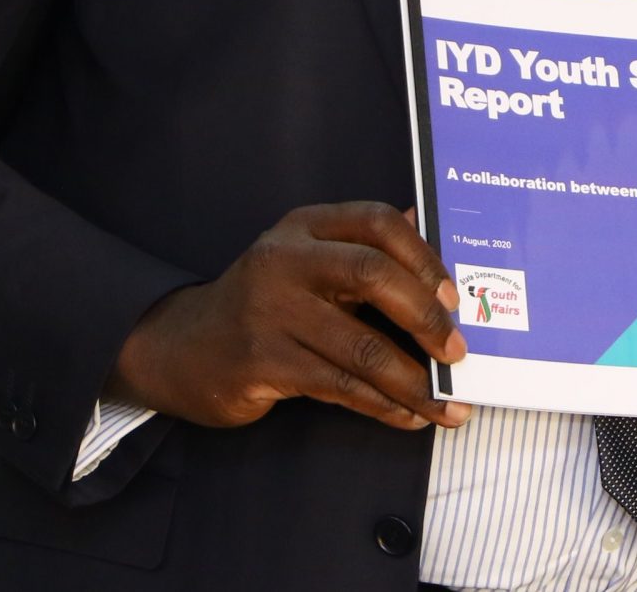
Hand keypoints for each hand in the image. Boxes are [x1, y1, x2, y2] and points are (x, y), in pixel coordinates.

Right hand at [106, 202, 470, 432]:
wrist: (178, 348)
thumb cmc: (264, 304)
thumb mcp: (306, 262)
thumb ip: (364, 249)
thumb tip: (428, 227)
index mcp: (305, 227)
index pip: (378, 222)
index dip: (424, 257)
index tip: (453, 297)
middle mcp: (285, 260)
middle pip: (373, 276)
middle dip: (426, 319)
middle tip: (457, 352)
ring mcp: (270, 312)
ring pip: (361, 347)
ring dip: (414, 382)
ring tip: (447, 404)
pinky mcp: (261, 363)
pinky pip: (339, 386)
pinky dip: (382, 405)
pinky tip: (407, 415)